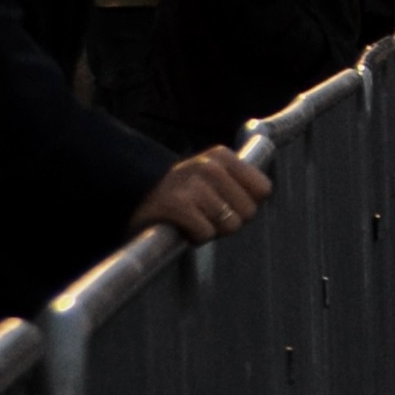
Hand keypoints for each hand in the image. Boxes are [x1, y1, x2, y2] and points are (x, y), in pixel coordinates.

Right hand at [132, 147, 270, 242]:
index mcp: (223, 157)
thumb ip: (240, 184)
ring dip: (211, 231)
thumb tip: (264, 196)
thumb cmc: (180, 192)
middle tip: (207, 216)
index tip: (227, 205)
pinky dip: (195, 237)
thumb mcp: (212, 177)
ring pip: (229, 225)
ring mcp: (192, 185)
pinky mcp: (175, 205)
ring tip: (193, 220)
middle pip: (248, 211)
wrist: (130, 197)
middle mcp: (210, 167)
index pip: (263, 189)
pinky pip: (205, 233)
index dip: (247, 204)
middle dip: (230, 221)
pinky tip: (182, 228)